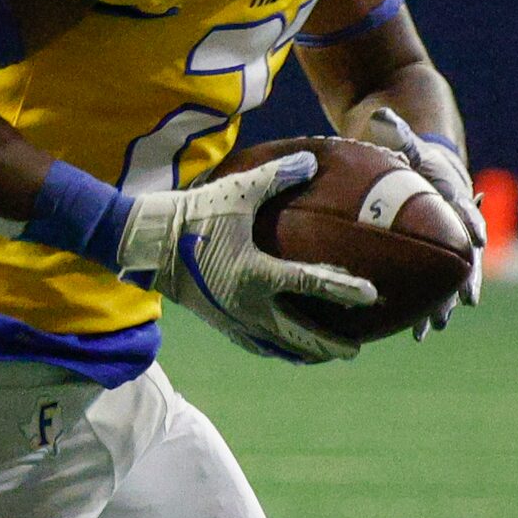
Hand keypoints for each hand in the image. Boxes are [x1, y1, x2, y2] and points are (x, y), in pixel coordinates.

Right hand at [118, 152, 376, 363]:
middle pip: (300, 335)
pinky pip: (256, 344)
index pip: (312, 284)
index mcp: (257, 274)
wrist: (147, 244)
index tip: (371, 295)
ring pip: (278, 346)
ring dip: (304, 353)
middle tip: (355, 350)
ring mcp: (234, 319)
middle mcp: (249, 305)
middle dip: (329, 345)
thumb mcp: (236, 192)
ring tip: (326, 356)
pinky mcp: (220, 323)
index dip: (344, 289)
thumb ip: (277, 176)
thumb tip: (311, 161)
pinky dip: (277, 350)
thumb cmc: (194, 215)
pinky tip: (285, 350)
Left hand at [364, 109, 484, 336]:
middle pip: (467, 256)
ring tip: (435, 325)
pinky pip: (431, 290)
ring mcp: (446, 248)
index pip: (469, 209)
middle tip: (466, 299)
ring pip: (449, 281)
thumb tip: (379, 114)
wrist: (423, 170)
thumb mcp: (407, 141)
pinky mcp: (431, 262)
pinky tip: (415, 334)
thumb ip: (398, 133)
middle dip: (466, 278)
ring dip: (443, 303)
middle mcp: (457, 227)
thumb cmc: (415, 156)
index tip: (478, 240)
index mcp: (456, 197)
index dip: (474, 223)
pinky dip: (425, 311)